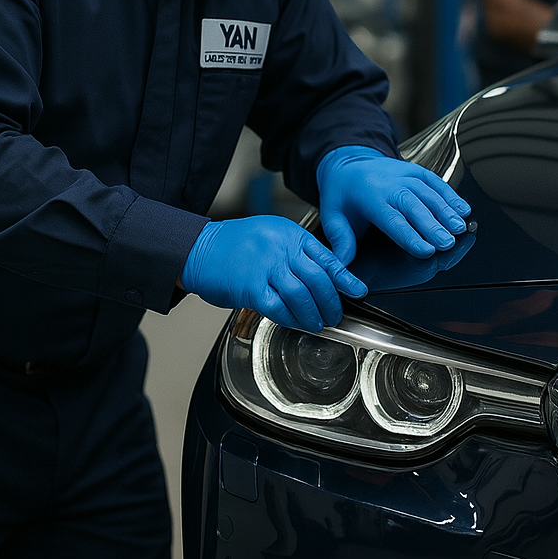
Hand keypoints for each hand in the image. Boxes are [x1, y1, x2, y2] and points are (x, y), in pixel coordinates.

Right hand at [181, 215, 366, 332]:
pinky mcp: (250, 286)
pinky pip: (278, 308)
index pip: (326, 257)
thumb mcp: (270, 236)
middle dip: (331, 301)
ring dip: (313, 314)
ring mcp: (265, 266)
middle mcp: (280, 248)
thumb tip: (323, 276)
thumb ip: (295, 253)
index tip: (358, 291)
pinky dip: (290, 319)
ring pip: (302, 295)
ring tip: (317, 323)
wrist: (199, 248)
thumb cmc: (234, 245)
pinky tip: (295, 323)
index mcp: (290, 234)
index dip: (345, 278)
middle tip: (335, 314)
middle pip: (319, 279)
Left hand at [316, 146, 471, 265]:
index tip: (425, 251)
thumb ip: (340, 240)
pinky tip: (464, 209)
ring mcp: (405, 175)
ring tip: (461, 229)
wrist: (348, 161)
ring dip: (447, 211)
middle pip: (415, 206)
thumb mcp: (332, 215)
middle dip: (433, 225)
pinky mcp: (417, 171)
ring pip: (429, 193)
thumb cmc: (342, 193)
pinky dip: (451, 195)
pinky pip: (436, 182)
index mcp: (369, 196)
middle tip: (448, 243)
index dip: (410, 236)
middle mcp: (390, 183)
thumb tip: (342, 265)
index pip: (392, 219)